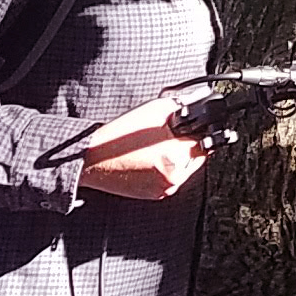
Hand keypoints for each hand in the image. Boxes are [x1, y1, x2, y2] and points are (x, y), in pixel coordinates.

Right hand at [78, 96, 208, 199]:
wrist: (92, 159)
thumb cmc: (119, 136)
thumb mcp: (154, 111)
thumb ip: (182, 106)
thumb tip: (199, 101)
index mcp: (175, 155)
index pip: (203, 142)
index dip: (195, 132)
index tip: (189, 128)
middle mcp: (173, 176)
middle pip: (195, 156)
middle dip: (187, 145)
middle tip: (170, 136)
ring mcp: (165, 188)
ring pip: (184, 169)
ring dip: (178, 158)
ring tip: (156, 147)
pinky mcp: (157, 195)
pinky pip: (171, 179)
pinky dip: (166, 169)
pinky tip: (150, 159)